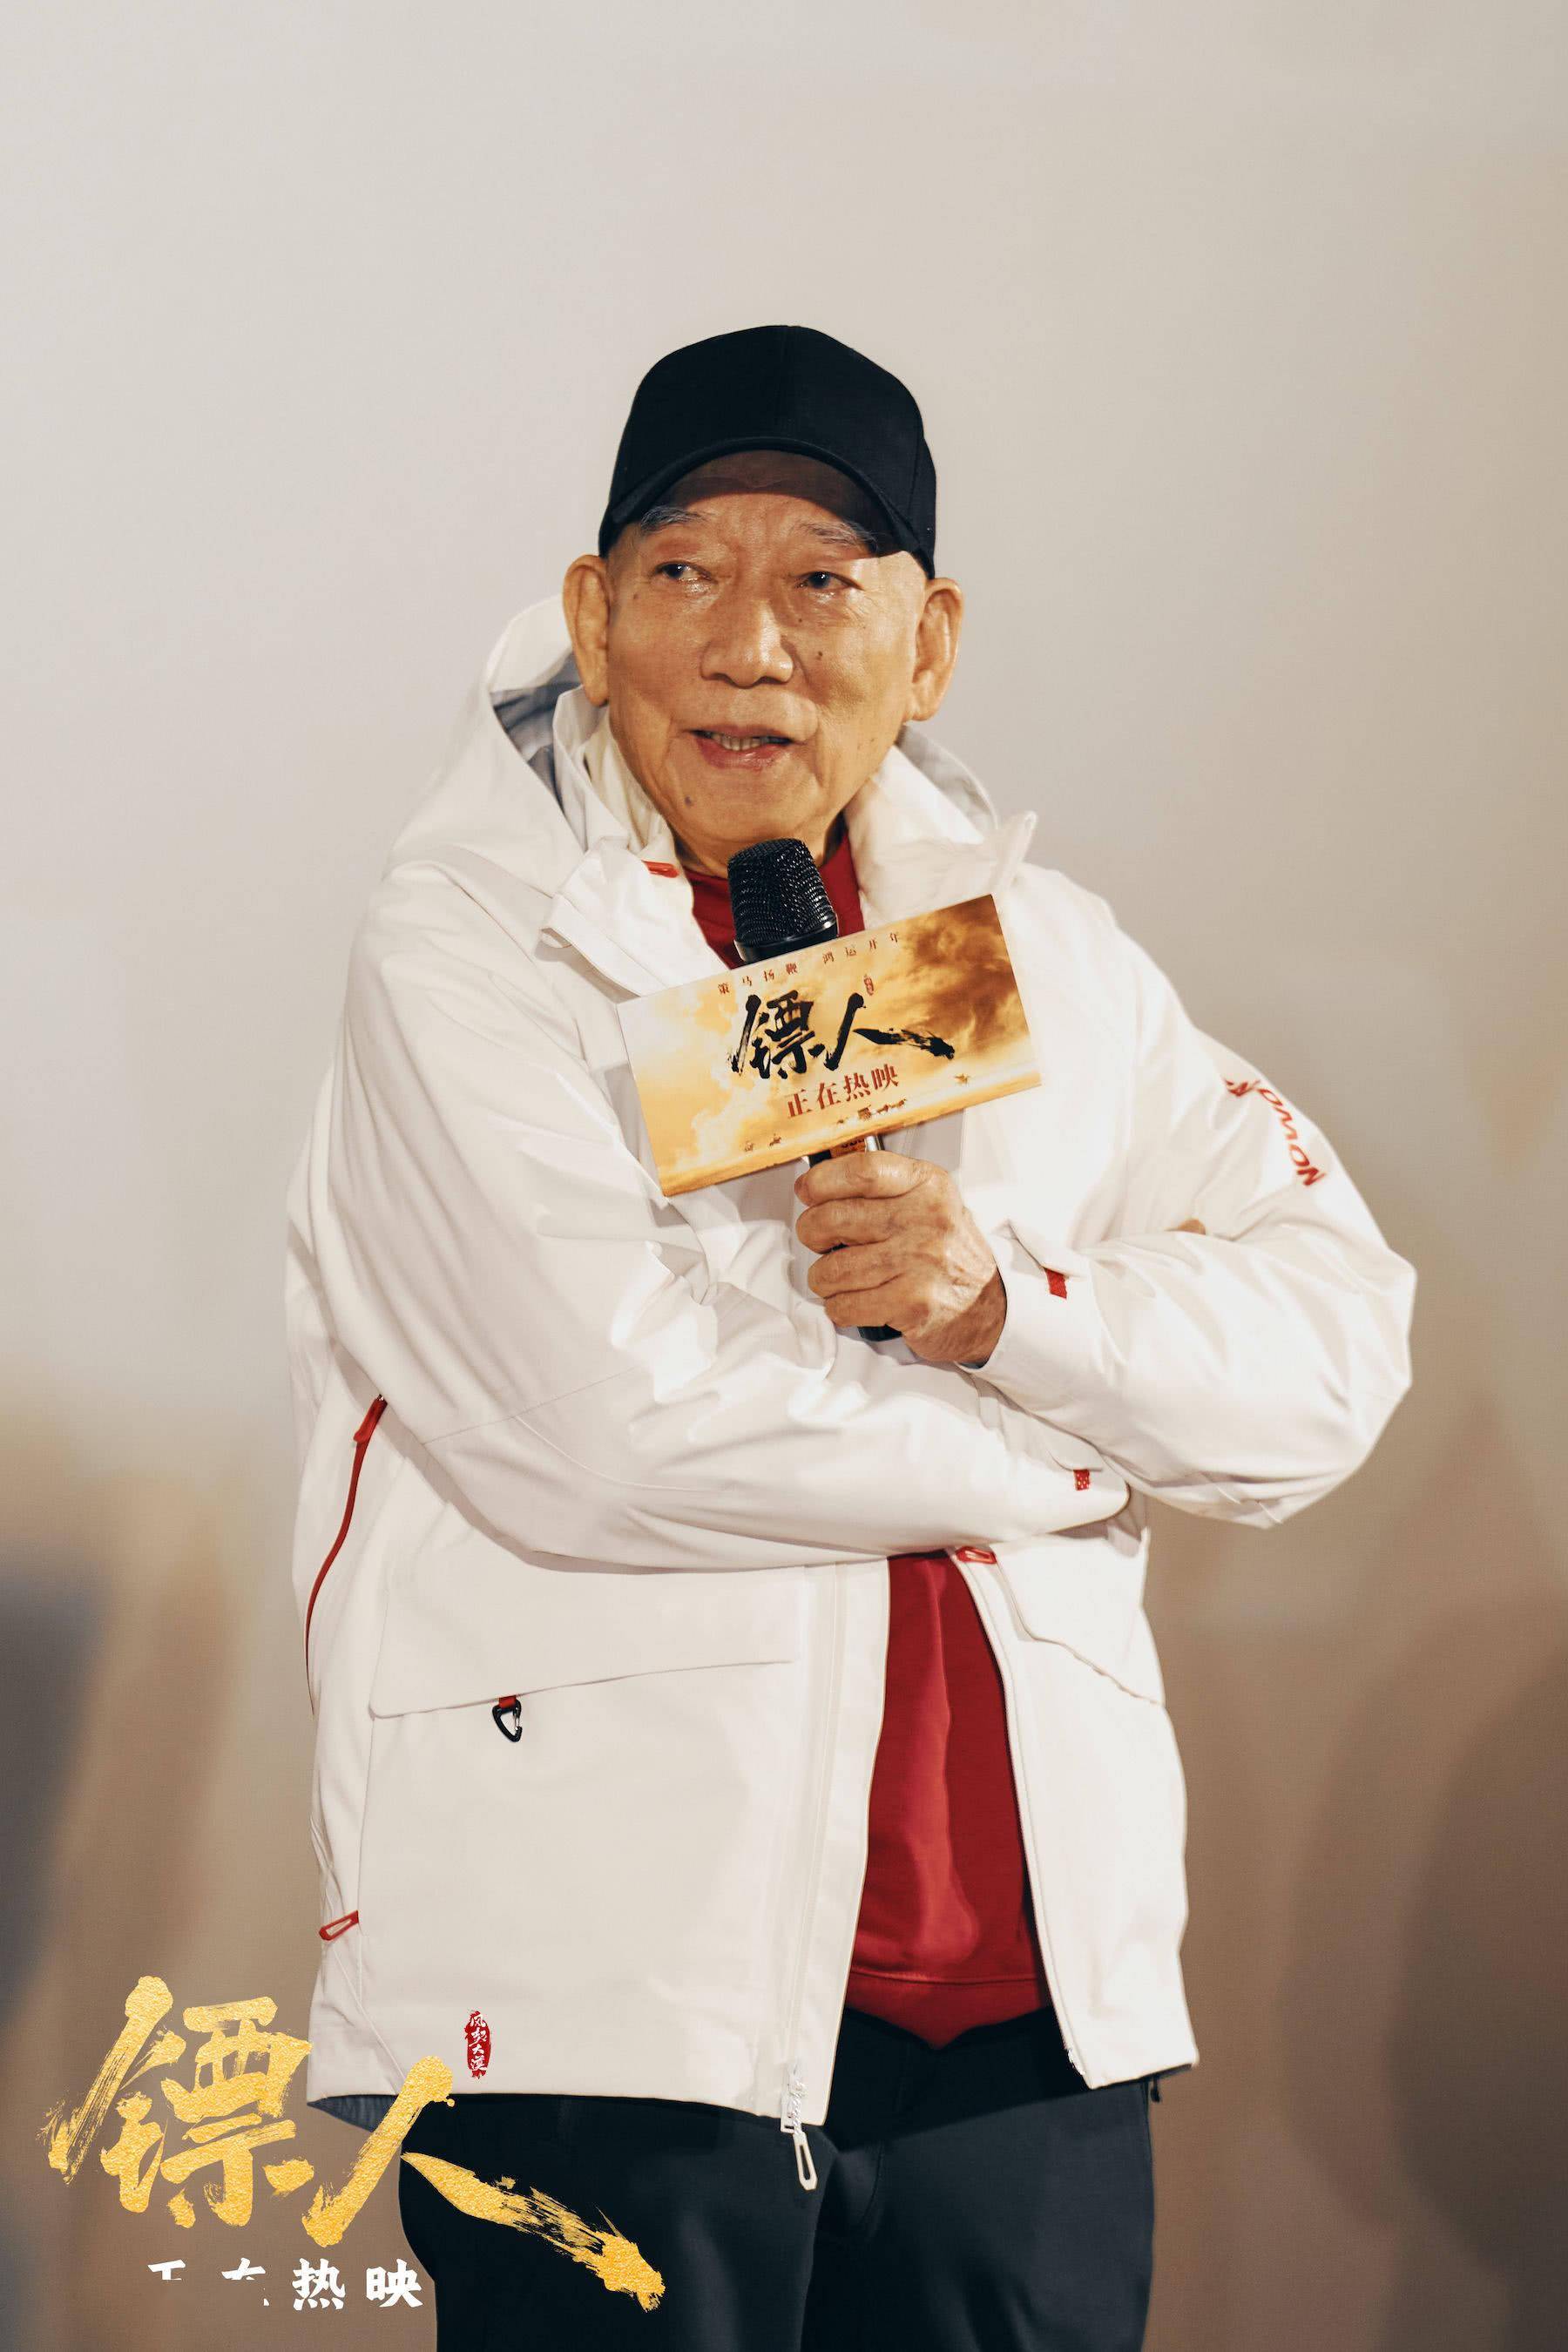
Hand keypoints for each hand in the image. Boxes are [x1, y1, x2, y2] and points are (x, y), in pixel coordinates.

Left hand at [792, 1152, 1005, 1364]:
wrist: (988, 1309)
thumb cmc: (949, 1254)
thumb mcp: (930, 1204)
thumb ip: (883, 1191)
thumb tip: (816, 1185)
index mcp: (928, 1187)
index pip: (863, 1171)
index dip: (822, 1181)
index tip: (808, 1191)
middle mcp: (926, 1220)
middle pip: (834, 1218)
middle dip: (812, 1233)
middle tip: (819, 1240)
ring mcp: (920, 1262)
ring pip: (832, 1269)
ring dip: (824, 1278)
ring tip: (838, 1277)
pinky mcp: (912, 1303)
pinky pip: (845, 1305)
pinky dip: (839, 1307)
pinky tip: (854, 1301)